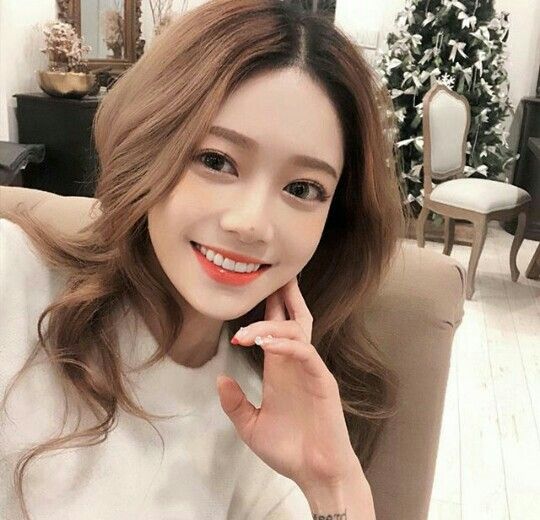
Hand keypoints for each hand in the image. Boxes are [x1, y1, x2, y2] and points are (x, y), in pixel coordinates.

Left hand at [216, 275, 363, 490]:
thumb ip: (235, 403)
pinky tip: (266, 345)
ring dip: (270, 326)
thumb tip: (220, 378)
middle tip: (273, 276)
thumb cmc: (288, 449)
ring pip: (295, 332)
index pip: (276, 329)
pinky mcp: (322, 381)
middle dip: (285, 296)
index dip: (265, 309)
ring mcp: (310, 370)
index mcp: (280, 369)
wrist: (315, 473)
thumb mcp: (250, 426)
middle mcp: (295, 363)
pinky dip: (285, 344)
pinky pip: (304, 353)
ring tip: (247, 333)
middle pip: (294, 318)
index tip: (248, 292)